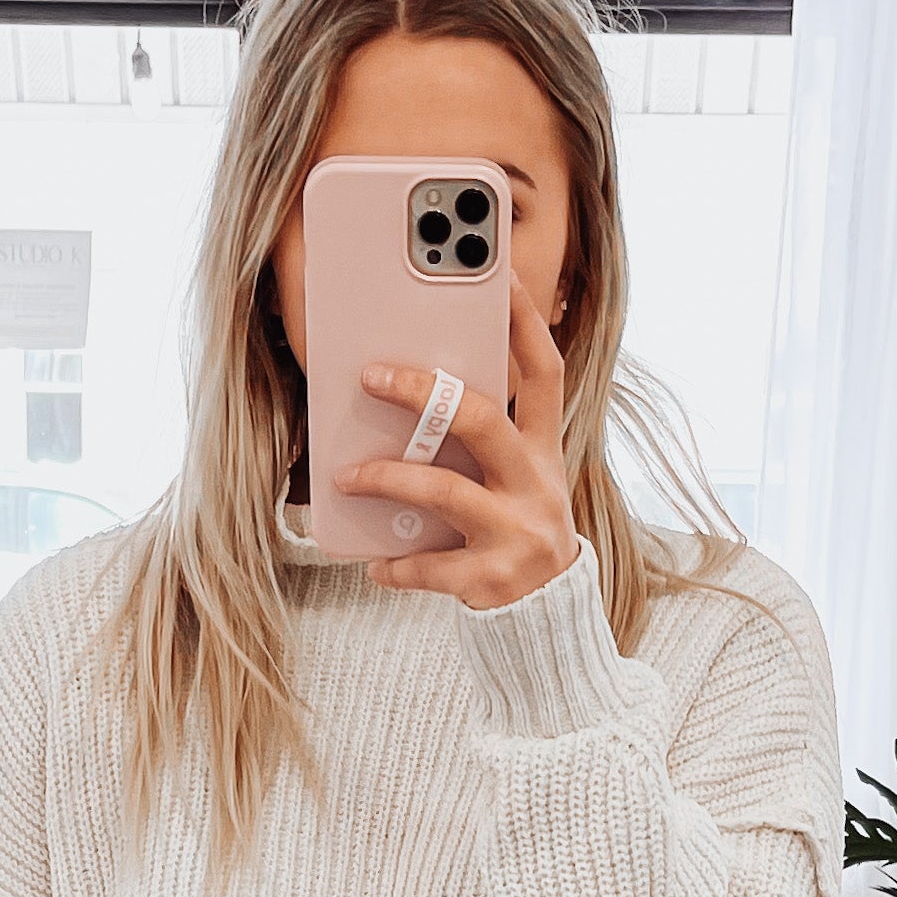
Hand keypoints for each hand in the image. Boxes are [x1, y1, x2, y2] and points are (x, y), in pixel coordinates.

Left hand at [336, 283, 580, 611]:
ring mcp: (517, 533)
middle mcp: (536, 485)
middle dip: (422, 392)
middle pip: (482, 419)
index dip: (525, 322)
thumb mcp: (517, 482)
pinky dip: (396, 565)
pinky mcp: (492, 580)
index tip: (502, 274)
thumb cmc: (517, 534)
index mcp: (543, 451)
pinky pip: (431, 566)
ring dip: (387, 478)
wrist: (550, 621)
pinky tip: (373, 563)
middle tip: (370, 374)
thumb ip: (481, 443)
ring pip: (445, 490)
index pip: (544, 371)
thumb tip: (411, 396)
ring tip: (346, 476)